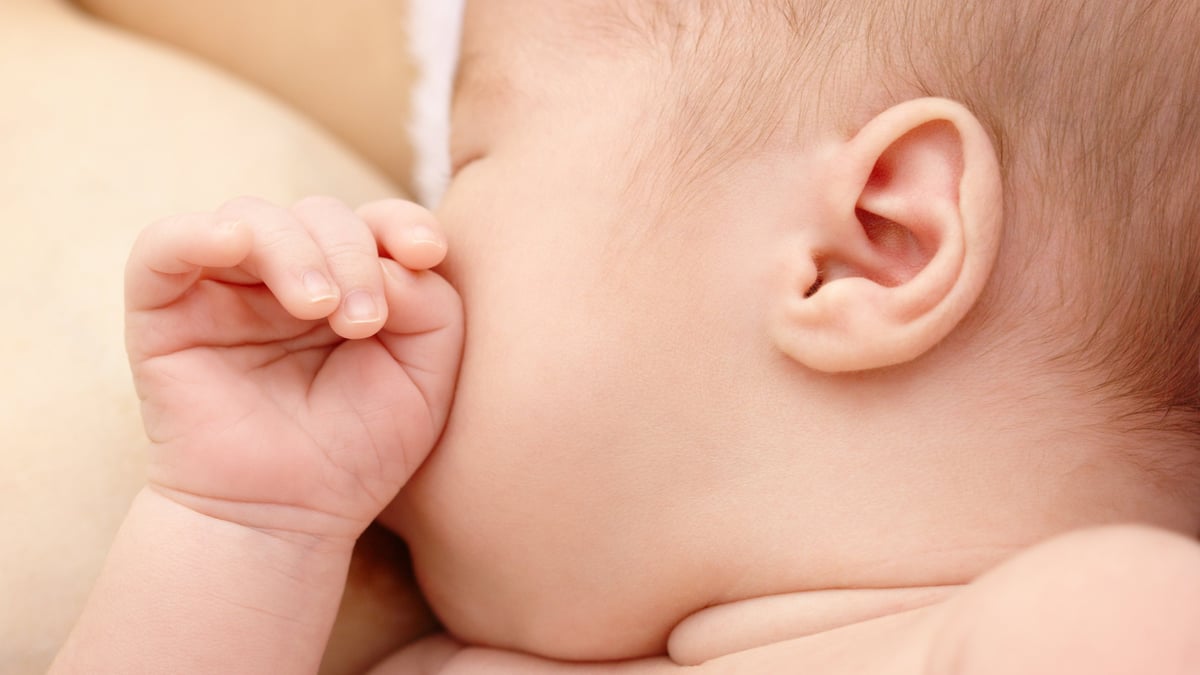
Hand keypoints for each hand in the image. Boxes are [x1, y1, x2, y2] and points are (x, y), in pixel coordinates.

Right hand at [125, 196, 461, 542]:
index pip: (376, 222)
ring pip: (252, 217)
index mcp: (350, 283)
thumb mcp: (425, 379)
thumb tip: (395, 261)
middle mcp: (287, 276)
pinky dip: (197, 233)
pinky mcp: (164, 310)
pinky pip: (163, 247)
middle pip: (320, 214)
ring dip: (295, 251)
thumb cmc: (357, 451)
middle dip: (352, 254)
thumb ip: (433, 307)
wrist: (285, 517)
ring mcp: (225, 289)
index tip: (429, 253)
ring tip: (320, 310)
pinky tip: (235, 245)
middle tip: (362, 321)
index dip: (403, 222)